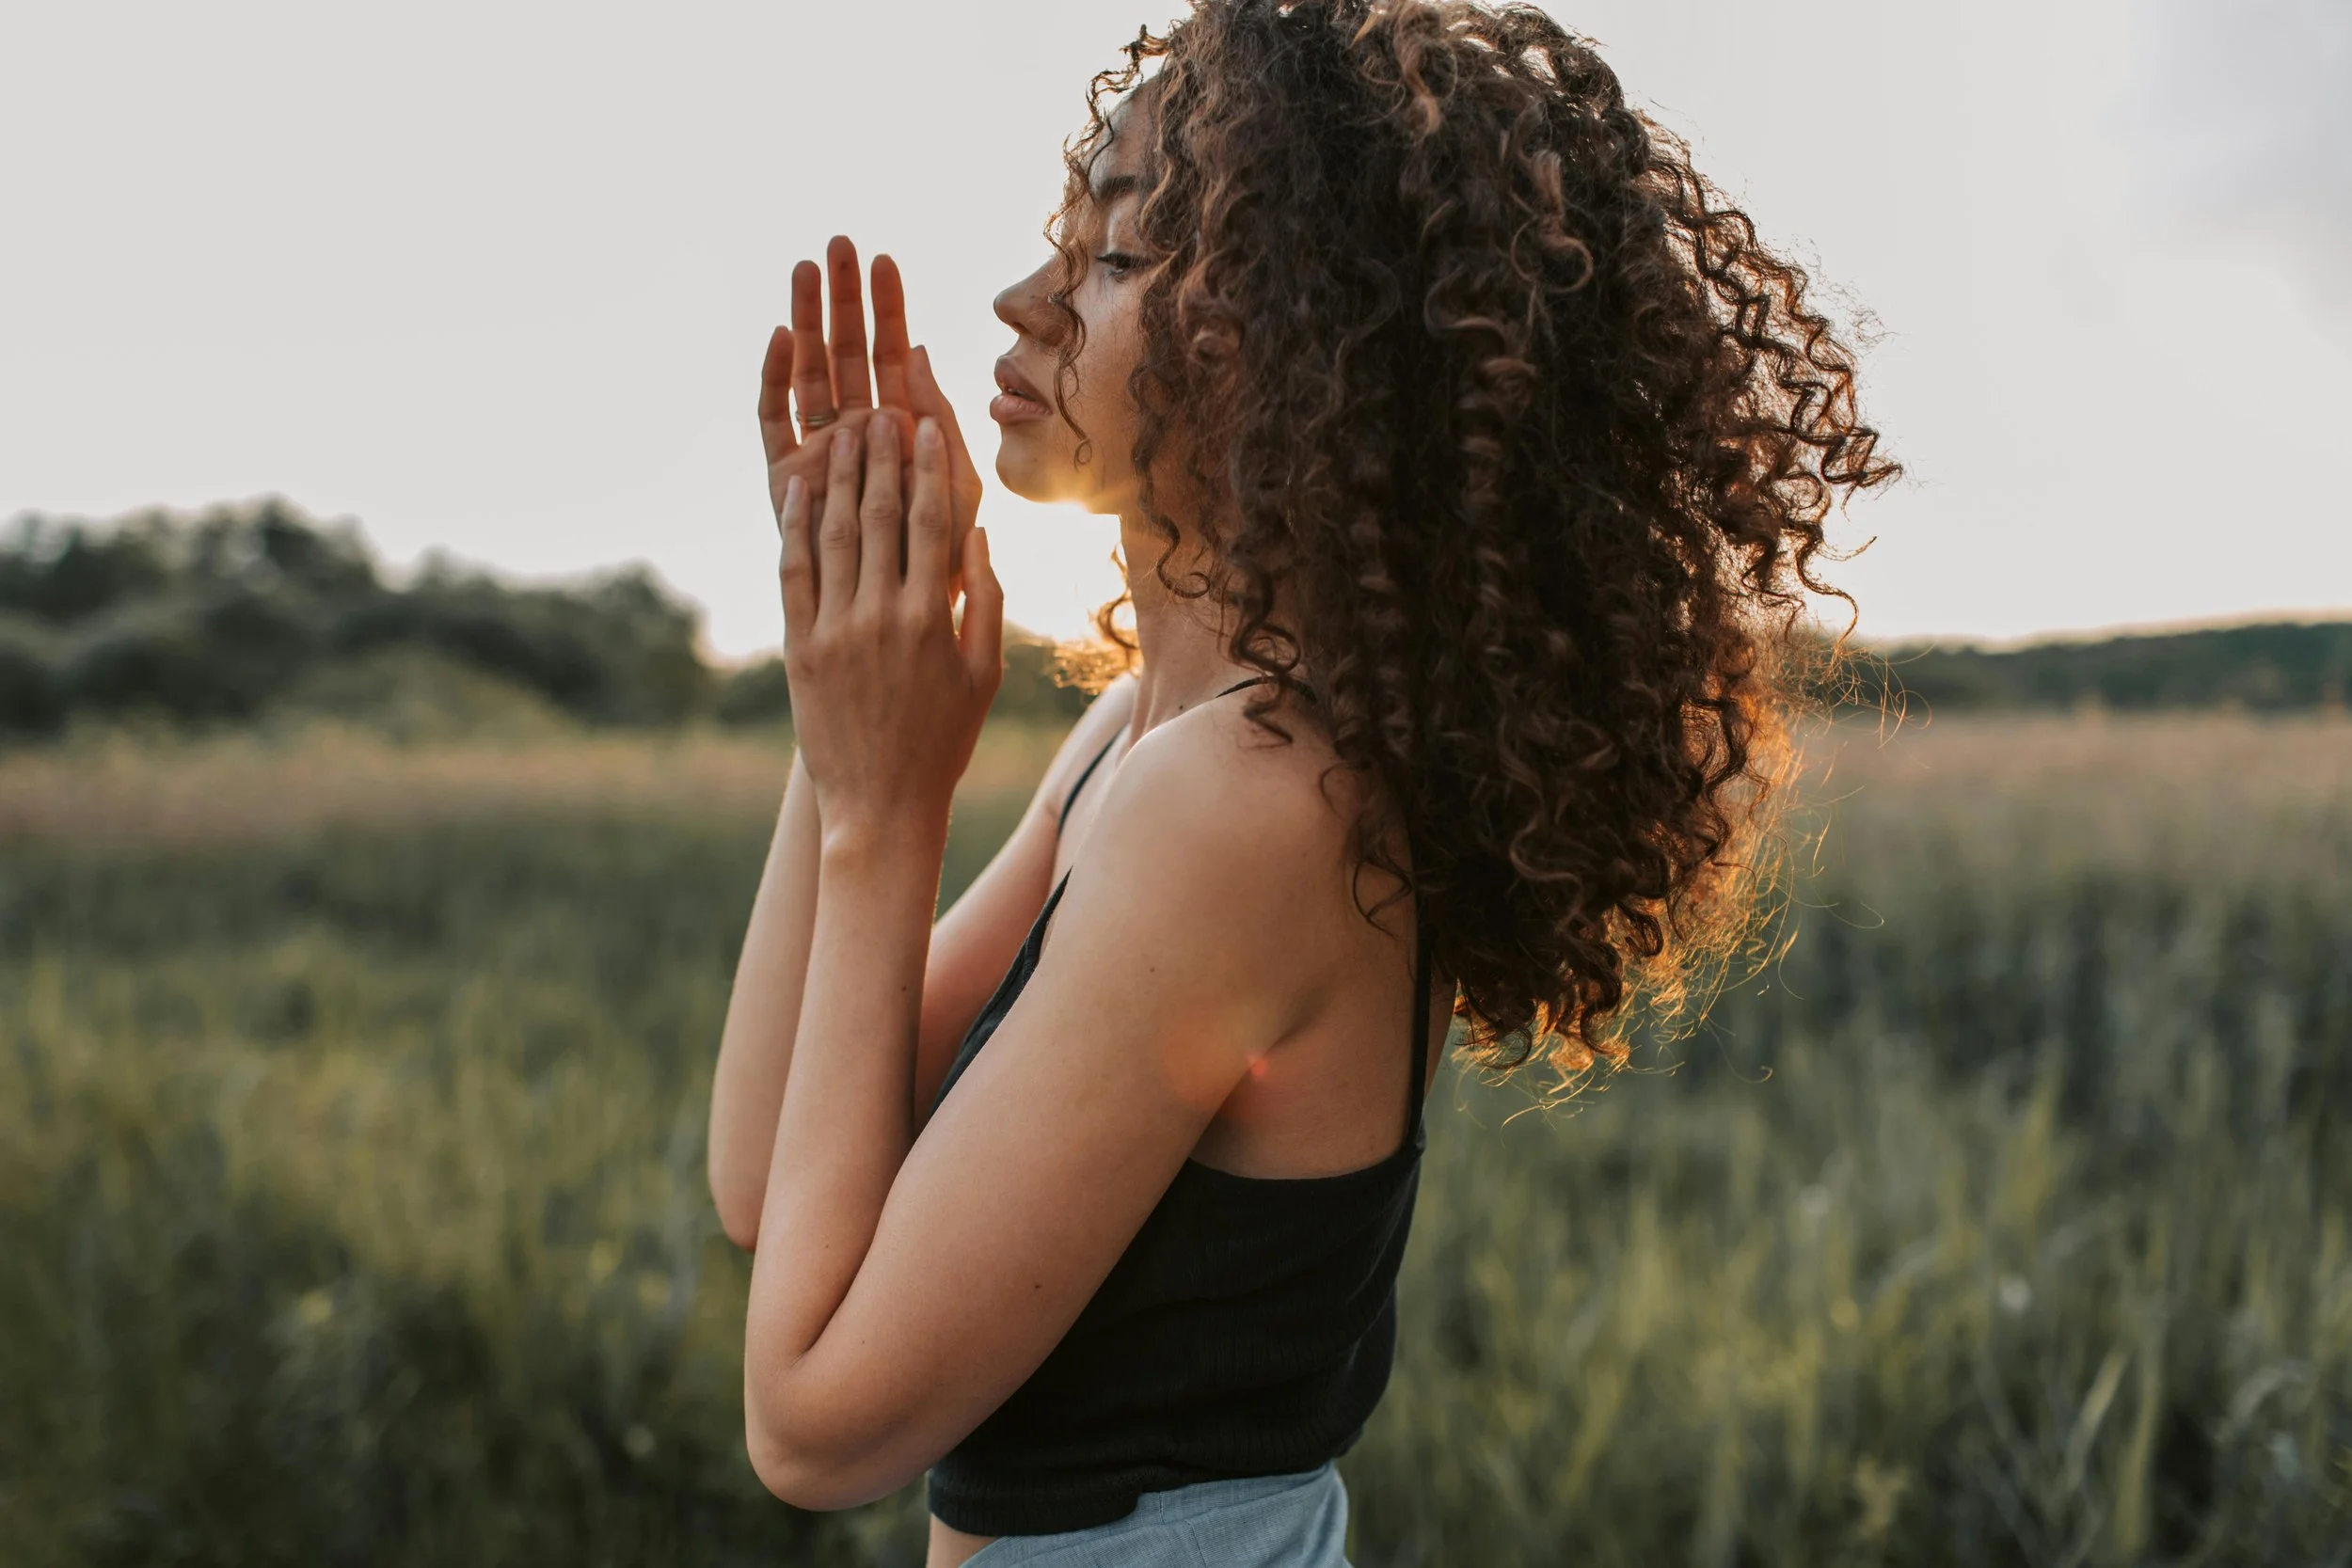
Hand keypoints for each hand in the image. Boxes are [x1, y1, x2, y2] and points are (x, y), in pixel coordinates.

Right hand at [759, 237, 983, 599]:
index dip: (888, 308)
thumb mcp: (958, 483)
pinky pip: (775, 419)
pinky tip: (782, 335)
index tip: (884, 259)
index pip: (891, 355)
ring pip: (810, 373)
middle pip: (846, 353)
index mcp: (900, 431)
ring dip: (807, 321)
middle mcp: (857, 434)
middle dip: (843, 299)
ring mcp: (819, 453)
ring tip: (805, 267)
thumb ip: (941, 419)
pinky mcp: (786, 479)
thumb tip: (916, 351)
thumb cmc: (945, 563)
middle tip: (838, 244)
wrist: (906, 621)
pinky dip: (776, 377)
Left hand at [778, 412, 1003, 844]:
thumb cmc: (943, 741)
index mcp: (931, 618)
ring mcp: (834, 630)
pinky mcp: (799, 648)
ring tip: (840, 433)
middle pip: (877, 516)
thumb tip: (979, 535)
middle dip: (880, 457)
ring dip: (835, 478)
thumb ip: (985, 602)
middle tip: (880, 410)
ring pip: (832, 536)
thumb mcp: (984, 673)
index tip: (928, 425)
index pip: (930, 523)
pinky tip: (796, 491)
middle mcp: (881, 616)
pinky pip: (794, 574)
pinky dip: (794, 529)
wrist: (880, 805)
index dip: (928, 468)